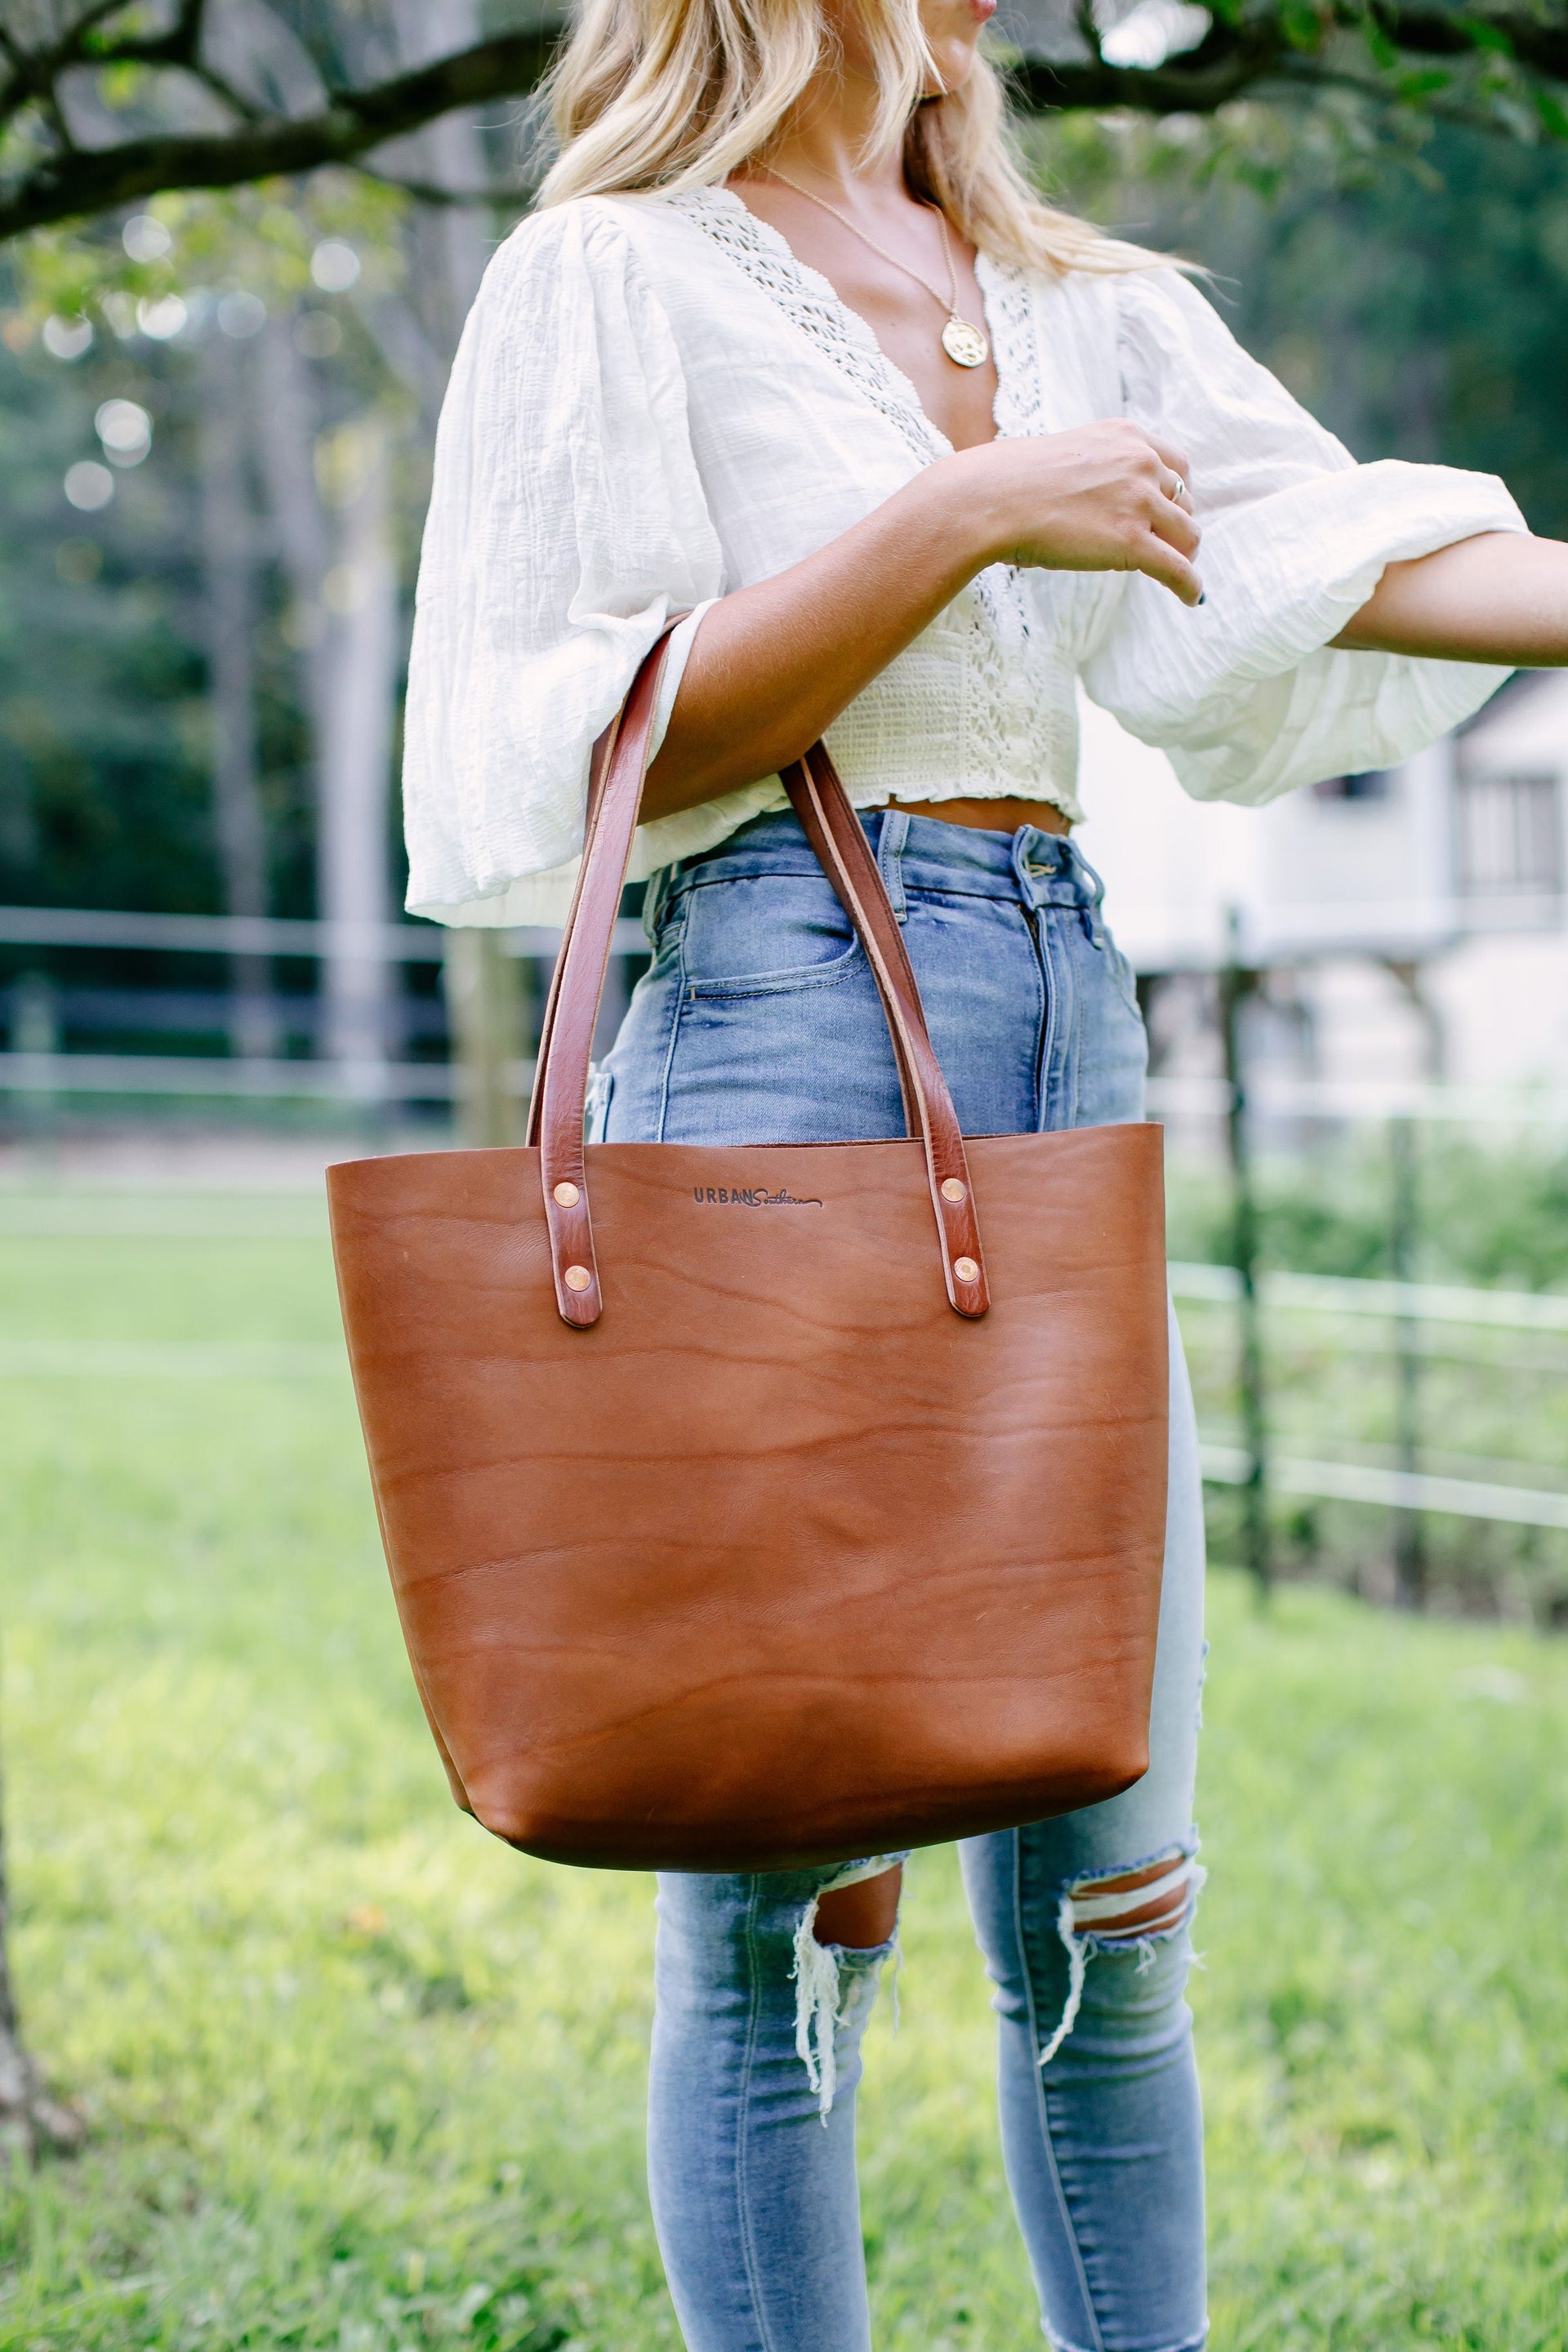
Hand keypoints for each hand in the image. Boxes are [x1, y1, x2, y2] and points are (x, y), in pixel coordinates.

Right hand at [948, 420, 1202, 606]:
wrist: (991, 499)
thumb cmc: (1012, 484)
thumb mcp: (1068, 457)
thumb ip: (1096, 471)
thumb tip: (1099, 504)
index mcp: (1126, 437)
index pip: (1176, 466)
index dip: (1177, 495)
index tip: (1169, 514)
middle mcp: (1141, 462)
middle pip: (1184, 501)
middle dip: (1177, 526)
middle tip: (1167, 548)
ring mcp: (1139, 501)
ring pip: (1187, 534)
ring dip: (1183, 555)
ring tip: (1177, 575)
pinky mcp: (1132, 541)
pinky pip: (1177, 568)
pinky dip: (1189, 586)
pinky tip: (1192, 598)